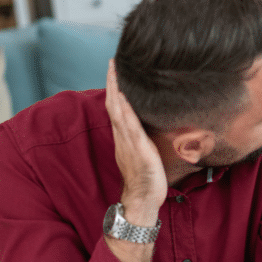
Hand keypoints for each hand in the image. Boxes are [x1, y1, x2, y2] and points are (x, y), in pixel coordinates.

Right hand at [105, 61, 165, 223]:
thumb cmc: (146, 178)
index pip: (117, 108)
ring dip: (118, 93)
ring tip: (116, 74)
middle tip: (112, 62)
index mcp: (125, 137)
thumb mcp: (143, 153)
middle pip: (115, 105)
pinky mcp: (140, 152)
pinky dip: (128, 114)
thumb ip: (142, 138)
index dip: (115, 89)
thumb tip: (149, 125)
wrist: (142, 200)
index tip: (114, 70)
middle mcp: (124, 138)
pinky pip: (132, 130)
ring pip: (120, 114)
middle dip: (113, 83)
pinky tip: (127, 101)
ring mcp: (130, 144)